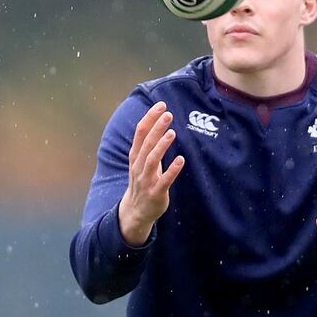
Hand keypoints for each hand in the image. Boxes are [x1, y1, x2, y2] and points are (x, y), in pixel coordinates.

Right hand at [118, 101, 184, 245]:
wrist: (136, 211)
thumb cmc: (143, 181)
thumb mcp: (141, 161)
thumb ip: (148, 144)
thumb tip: (158, 122)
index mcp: (135, 156)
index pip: (140, 133)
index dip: (149, 118)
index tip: (160, 105)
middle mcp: (138, 166)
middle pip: (146, 144)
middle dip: (156, 128)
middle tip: (168, 114)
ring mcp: (146, 180)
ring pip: (152, 160)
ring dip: (162, 146)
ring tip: (172, 132)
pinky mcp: (156, 193)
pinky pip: (164, 181)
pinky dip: (172, 170)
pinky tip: (181, 160)